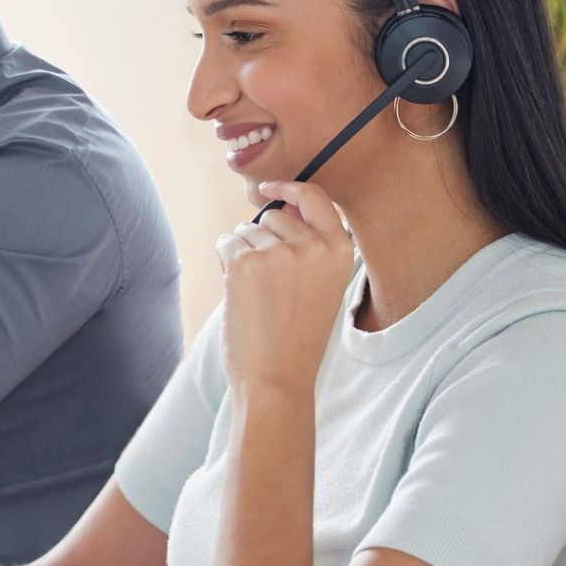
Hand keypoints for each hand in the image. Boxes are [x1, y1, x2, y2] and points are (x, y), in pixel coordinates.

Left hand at [216, 180, 354, 393]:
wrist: (277, 377)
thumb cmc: (296, 336)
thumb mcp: (321, 285)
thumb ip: (308, 246)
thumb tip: (276, 204)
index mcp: (340, 250)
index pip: (316, 198)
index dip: (290, 188)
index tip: (269, 188)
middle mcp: (313, 245)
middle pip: (274, 216)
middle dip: (263, 238)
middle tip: (269, 285)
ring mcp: (278, 252)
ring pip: (246, 230)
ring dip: (243, 254)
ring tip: (258, 295)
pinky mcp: (245, 262)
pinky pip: (226, 243)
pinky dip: (225, 261)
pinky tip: (239, 292)